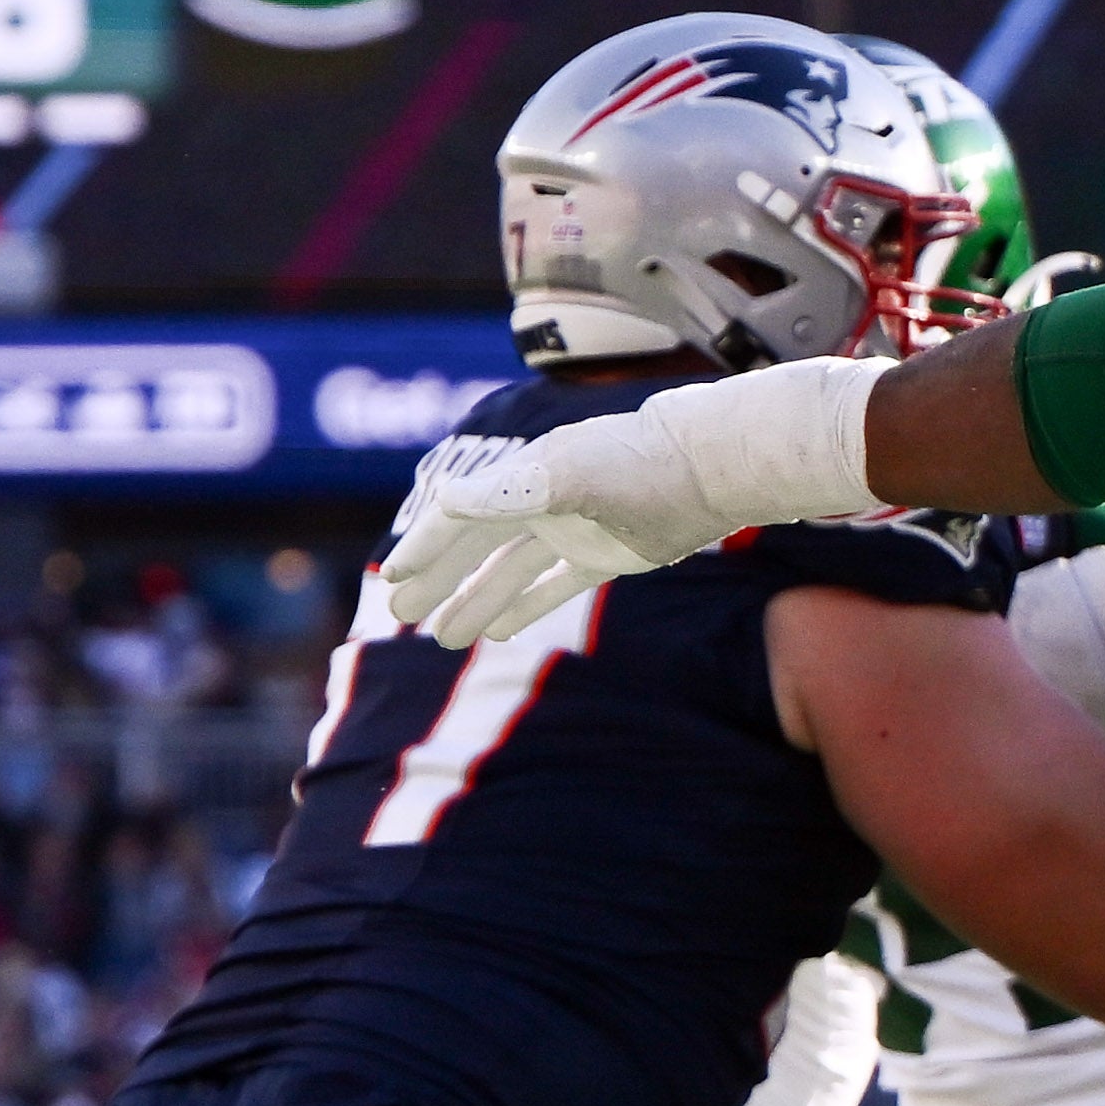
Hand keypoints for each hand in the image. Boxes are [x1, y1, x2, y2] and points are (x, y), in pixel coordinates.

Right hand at [378, 431, 683, 649]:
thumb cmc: (642, 467)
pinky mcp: (604, 555)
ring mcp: (572, 530)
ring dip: (475, 601)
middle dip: (439, 578)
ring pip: (509, 572)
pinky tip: (500, 631)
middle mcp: (542, 502)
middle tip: (401, 613)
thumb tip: (446, 499)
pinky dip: (525, 605)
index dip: (425, 547)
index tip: (393, 578)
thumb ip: (512, 490)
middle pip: (477, 547)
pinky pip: (552, 585)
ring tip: (442, 638)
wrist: (711, 470)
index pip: (461, 517)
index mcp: (525, 480)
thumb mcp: (575, 476)